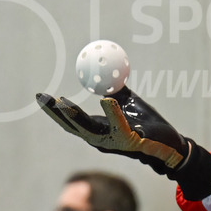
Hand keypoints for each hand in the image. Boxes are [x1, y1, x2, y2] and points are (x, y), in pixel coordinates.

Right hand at [35, 88, 187, 174]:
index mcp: (98, 130)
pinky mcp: (130, 142)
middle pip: (72, 126)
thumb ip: (115, 88)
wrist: (170, 142)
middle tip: (42, 97)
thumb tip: (102, 68)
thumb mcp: (128, 102)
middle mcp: (101, 139)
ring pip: (90, 129)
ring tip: (62, 102)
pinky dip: (112, 113)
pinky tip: (106, 100)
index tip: (40, 96)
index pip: (70, 121)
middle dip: (55, 113)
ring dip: (75, 115)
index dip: (54, 110)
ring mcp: (114, 142)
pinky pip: (119, 126)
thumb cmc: (147, 124)